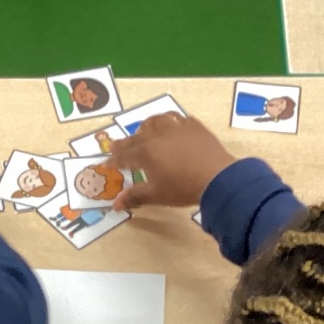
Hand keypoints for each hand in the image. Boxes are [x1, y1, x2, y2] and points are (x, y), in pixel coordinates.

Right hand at [109, 113, 235, 211]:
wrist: (217, 177)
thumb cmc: (183, 188)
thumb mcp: (157, 195)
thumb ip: (135, 196)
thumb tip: (116, 205)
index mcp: (146, 153)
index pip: (124, 156)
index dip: (114, 161)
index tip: (106, 164)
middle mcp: (158, 135)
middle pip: (137, 137)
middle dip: (125, 143)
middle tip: (116, 145)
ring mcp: (177, 128)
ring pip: (157, 121)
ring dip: (147, 125)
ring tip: (144, 129)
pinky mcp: (195, 126)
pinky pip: (179, 119)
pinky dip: (171, 121)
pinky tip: (173, 126)